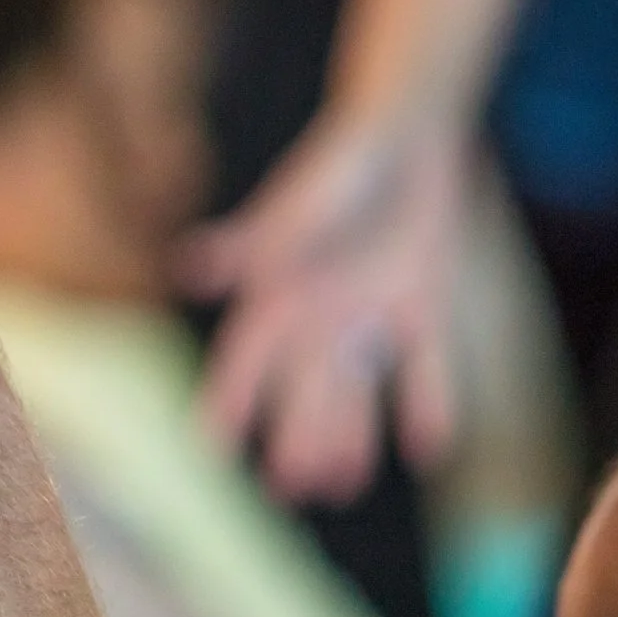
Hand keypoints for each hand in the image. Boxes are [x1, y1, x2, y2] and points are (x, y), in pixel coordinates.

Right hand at [179, 114, 468, 501]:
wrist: (411, 126)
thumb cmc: (346, 156)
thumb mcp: (303, 198)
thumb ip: (256, 240)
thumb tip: (189, 271)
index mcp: (283, 287)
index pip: (247, 355)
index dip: (228, 398)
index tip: (210, 444)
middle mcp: (321, 307)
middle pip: (304, 383)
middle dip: (295, 434)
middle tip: (291, 489)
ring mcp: (369, 308)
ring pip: (354, 384)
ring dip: (348, 431)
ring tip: (341, 485)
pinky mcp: (419, 301)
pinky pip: (421, 362)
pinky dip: (425, 402)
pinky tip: (428, 448)